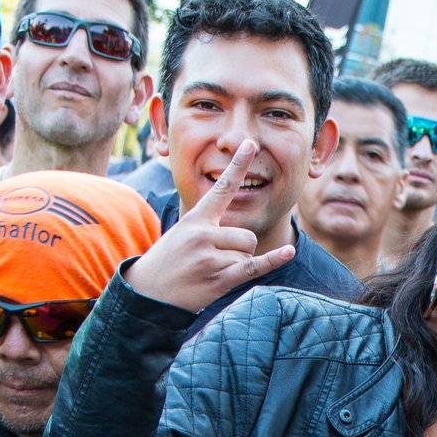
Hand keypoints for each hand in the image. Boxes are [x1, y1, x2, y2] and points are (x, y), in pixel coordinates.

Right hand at [123, 140, 295, 312]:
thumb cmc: (169, 260)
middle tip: (216, 260)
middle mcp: (203, 234)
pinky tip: (288, 252)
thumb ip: (208, 223)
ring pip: (247, 254)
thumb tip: (238, 226)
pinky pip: (253, 267)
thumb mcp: (182, 232)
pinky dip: (272, 261)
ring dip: (238, 264)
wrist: (149, 292)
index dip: (238, 165)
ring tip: (213, 271)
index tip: (251, 144)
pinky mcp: (218, 279)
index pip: (222, 187)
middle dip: (240, 249)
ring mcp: (210, 257)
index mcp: (196, 218)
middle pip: (246, 235)